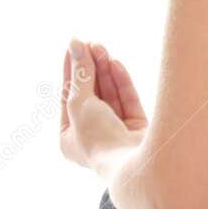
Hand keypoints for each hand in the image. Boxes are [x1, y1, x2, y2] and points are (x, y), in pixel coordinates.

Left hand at [60, 39, 147, 174]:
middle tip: (92, 44)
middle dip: (91, 69)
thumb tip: (76, 45)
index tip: (74, 46)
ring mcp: (117, 133)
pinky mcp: (138, 129)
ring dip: (106, 72)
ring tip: (102, 48)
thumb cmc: (99, 140)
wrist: (132, 164)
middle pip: (91, 95)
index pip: (69, 98)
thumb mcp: (80, 104)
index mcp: (71, 138)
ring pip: (110, 96)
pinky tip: (116, 64)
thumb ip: (80, 73)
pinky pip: (127, 102)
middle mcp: (94, 136)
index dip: (71, 70)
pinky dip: (121, 83)